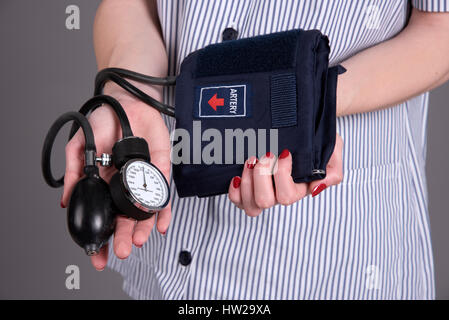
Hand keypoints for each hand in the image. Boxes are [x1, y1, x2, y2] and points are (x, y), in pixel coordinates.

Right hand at [62, 93, 170, 270]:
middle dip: (122, 237)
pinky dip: (164, 209)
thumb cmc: (104, 123)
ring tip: (137, 240)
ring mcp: (144, 179)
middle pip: (125, 218)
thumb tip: (65, 200)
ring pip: (145, 210)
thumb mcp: (81, 146)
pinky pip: (164, 193)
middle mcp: (124, 185)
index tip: (97, 252)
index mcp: (104, 183)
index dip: (100, 234)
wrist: (127, 102)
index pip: (103, 215)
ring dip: (142, 227)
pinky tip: (162, 224)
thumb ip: (74, 171)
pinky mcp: (161, 170)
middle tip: (120, 251)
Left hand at [228, 134, 342, 215]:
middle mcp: (279, 193)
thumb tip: (314, 190)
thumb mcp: (333, 150)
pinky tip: (238, 174)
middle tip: (265, 155)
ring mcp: (263, 191)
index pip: (287, 196)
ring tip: (251, 160)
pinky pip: (237, 200)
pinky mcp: (249, 186)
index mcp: (299, 188)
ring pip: (250, 205)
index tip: (285, 153)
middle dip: (260, 176)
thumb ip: (332, 172)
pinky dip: (235, 190)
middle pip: (264, 201)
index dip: (281, 176)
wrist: (304, 124)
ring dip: (247, 182)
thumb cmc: (317, 137)